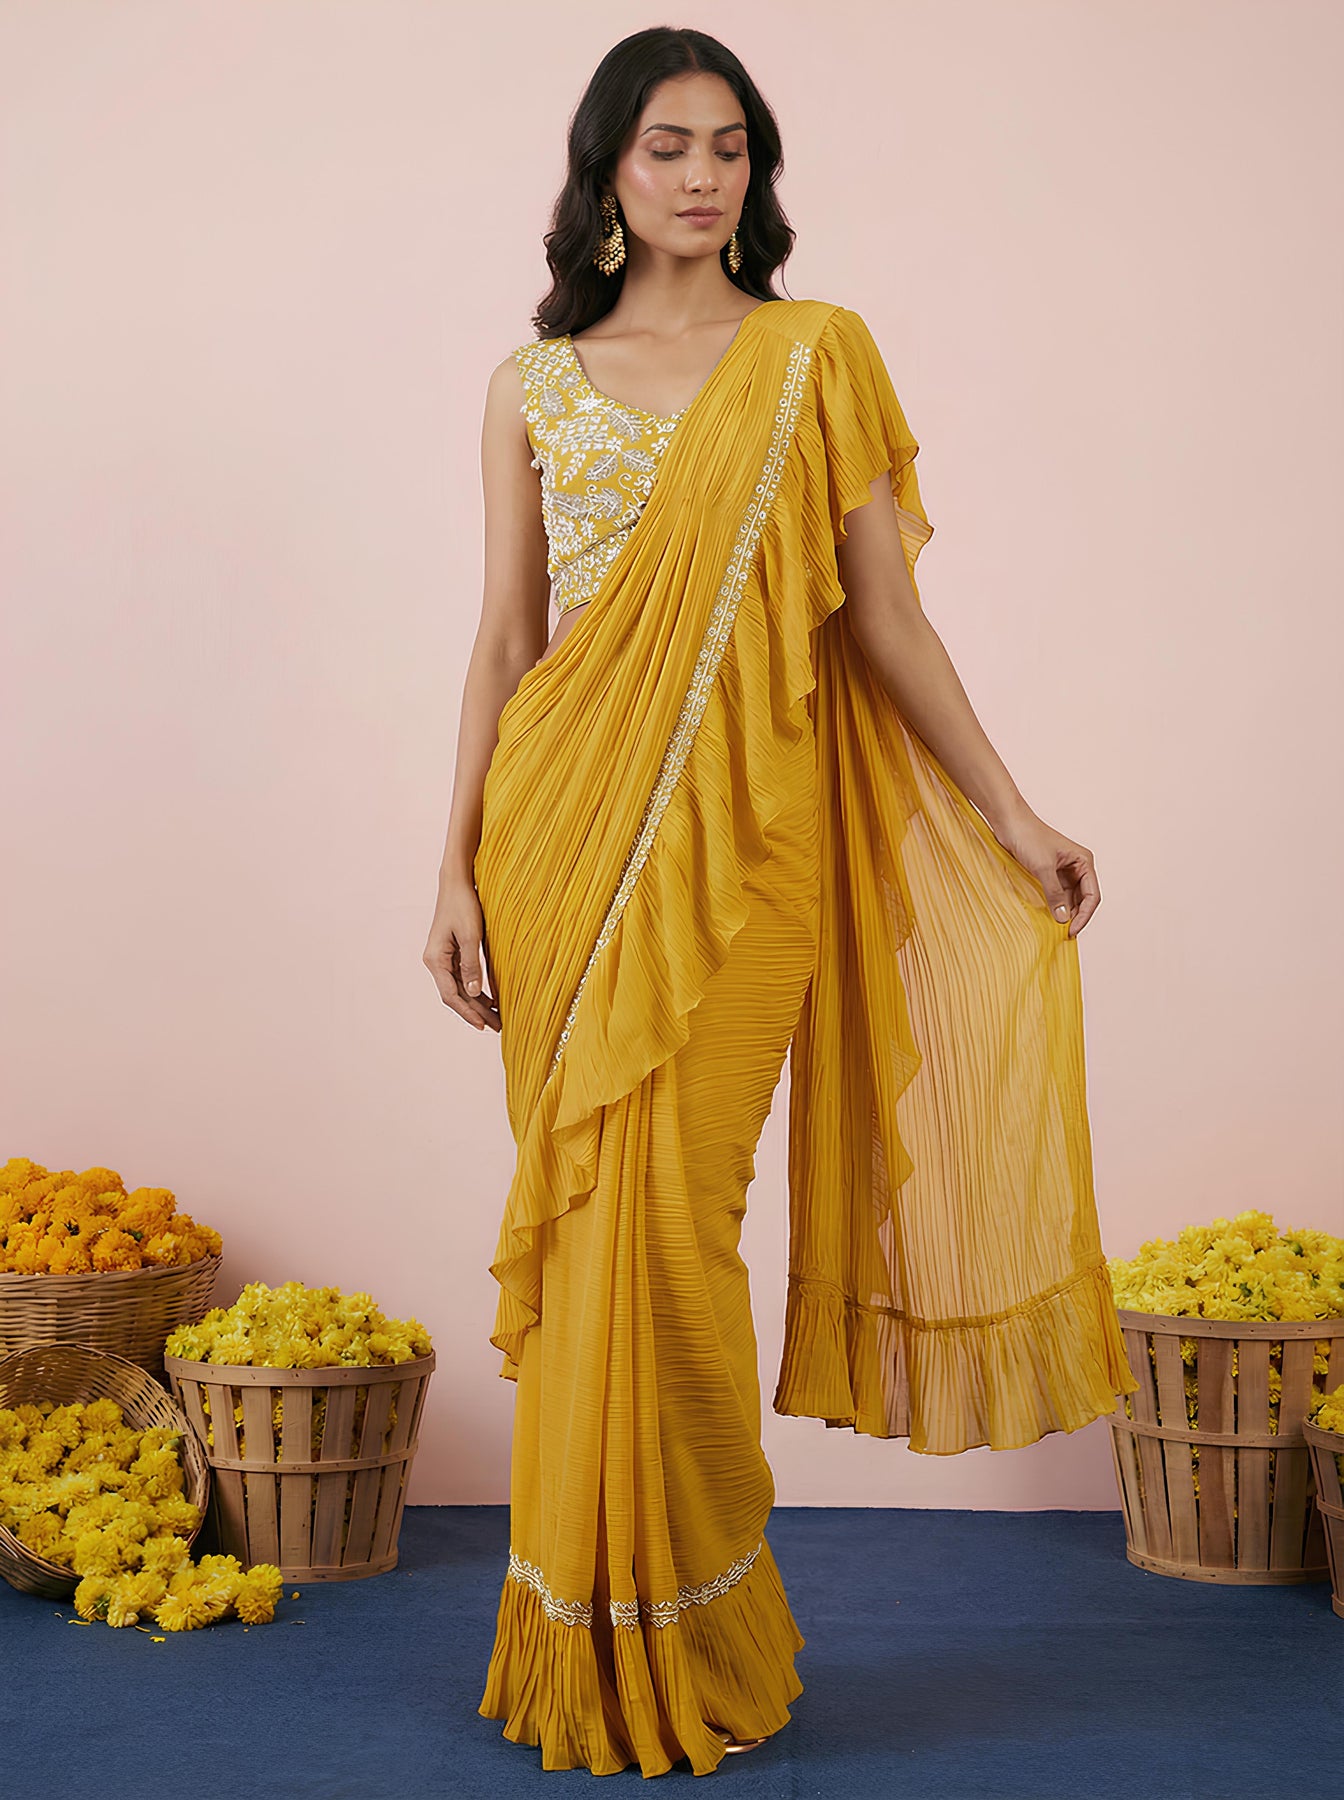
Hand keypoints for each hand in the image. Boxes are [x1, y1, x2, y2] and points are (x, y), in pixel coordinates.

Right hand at [423, 878, 500, 1030]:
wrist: (456, 882)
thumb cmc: (463, 905)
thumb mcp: (471, 935)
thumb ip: (472, 965)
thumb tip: (474, 993)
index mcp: (436, 959)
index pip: (451, 995)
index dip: (468, 1012)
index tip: (483, 1025)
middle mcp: (435, 961)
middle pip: (455, 995)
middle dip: (475, 1012)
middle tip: (497, 1027)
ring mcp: (442, 958)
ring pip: (459, 988)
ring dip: (477, 1003)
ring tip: (496, 1018)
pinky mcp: (451, 953)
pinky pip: (462, 978)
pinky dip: (475, 990)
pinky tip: (490, 999)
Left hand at [990, 808, 1099, 937]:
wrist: (1009, 822)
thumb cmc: (1028, 837)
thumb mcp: (1042, 868)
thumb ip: (1054, 893)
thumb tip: (1063, 918)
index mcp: (1083, 862)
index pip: (1092, 895)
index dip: (1084, 915)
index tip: (1072, 930)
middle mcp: (1077, 867)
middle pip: (1083, 899)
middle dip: (1075, 916)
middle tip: (1063, 934)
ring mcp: (1063, 871)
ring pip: (1069, 898)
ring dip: (1064, 912)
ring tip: (1055, 928)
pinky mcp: (1048, 873)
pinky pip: (1056, 894)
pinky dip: (1053, 906)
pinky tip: (1047, 916)